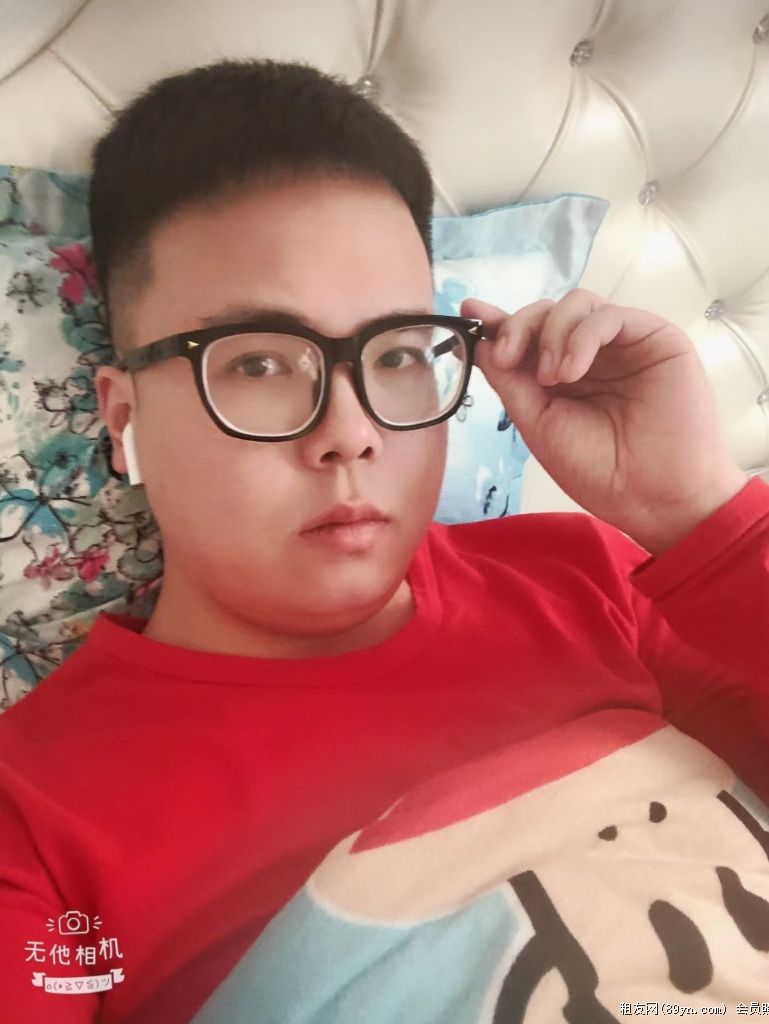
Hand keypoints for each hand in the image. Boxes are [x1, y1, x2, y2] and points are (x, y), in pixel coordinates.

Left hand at [463, 289, 746, 554]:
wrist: (654, 497)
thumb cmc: (600, 471)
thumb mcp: (539, 425)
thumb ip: (511, 383)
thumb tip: (482, 344)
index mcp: (562, 377)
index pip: (528, 337)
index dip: (499, 322)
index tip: (469, 309)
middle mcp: (591, 356)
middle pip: (546, 312)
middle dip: (518, 327)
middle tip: (508, 358)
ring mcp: (623, 345)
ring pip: (576, 304)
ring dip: (551, 333)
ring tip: (551, 378)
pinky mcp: (654, 338)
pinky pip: (608, 315)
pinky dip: (581, 336)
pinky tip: (571, 372)